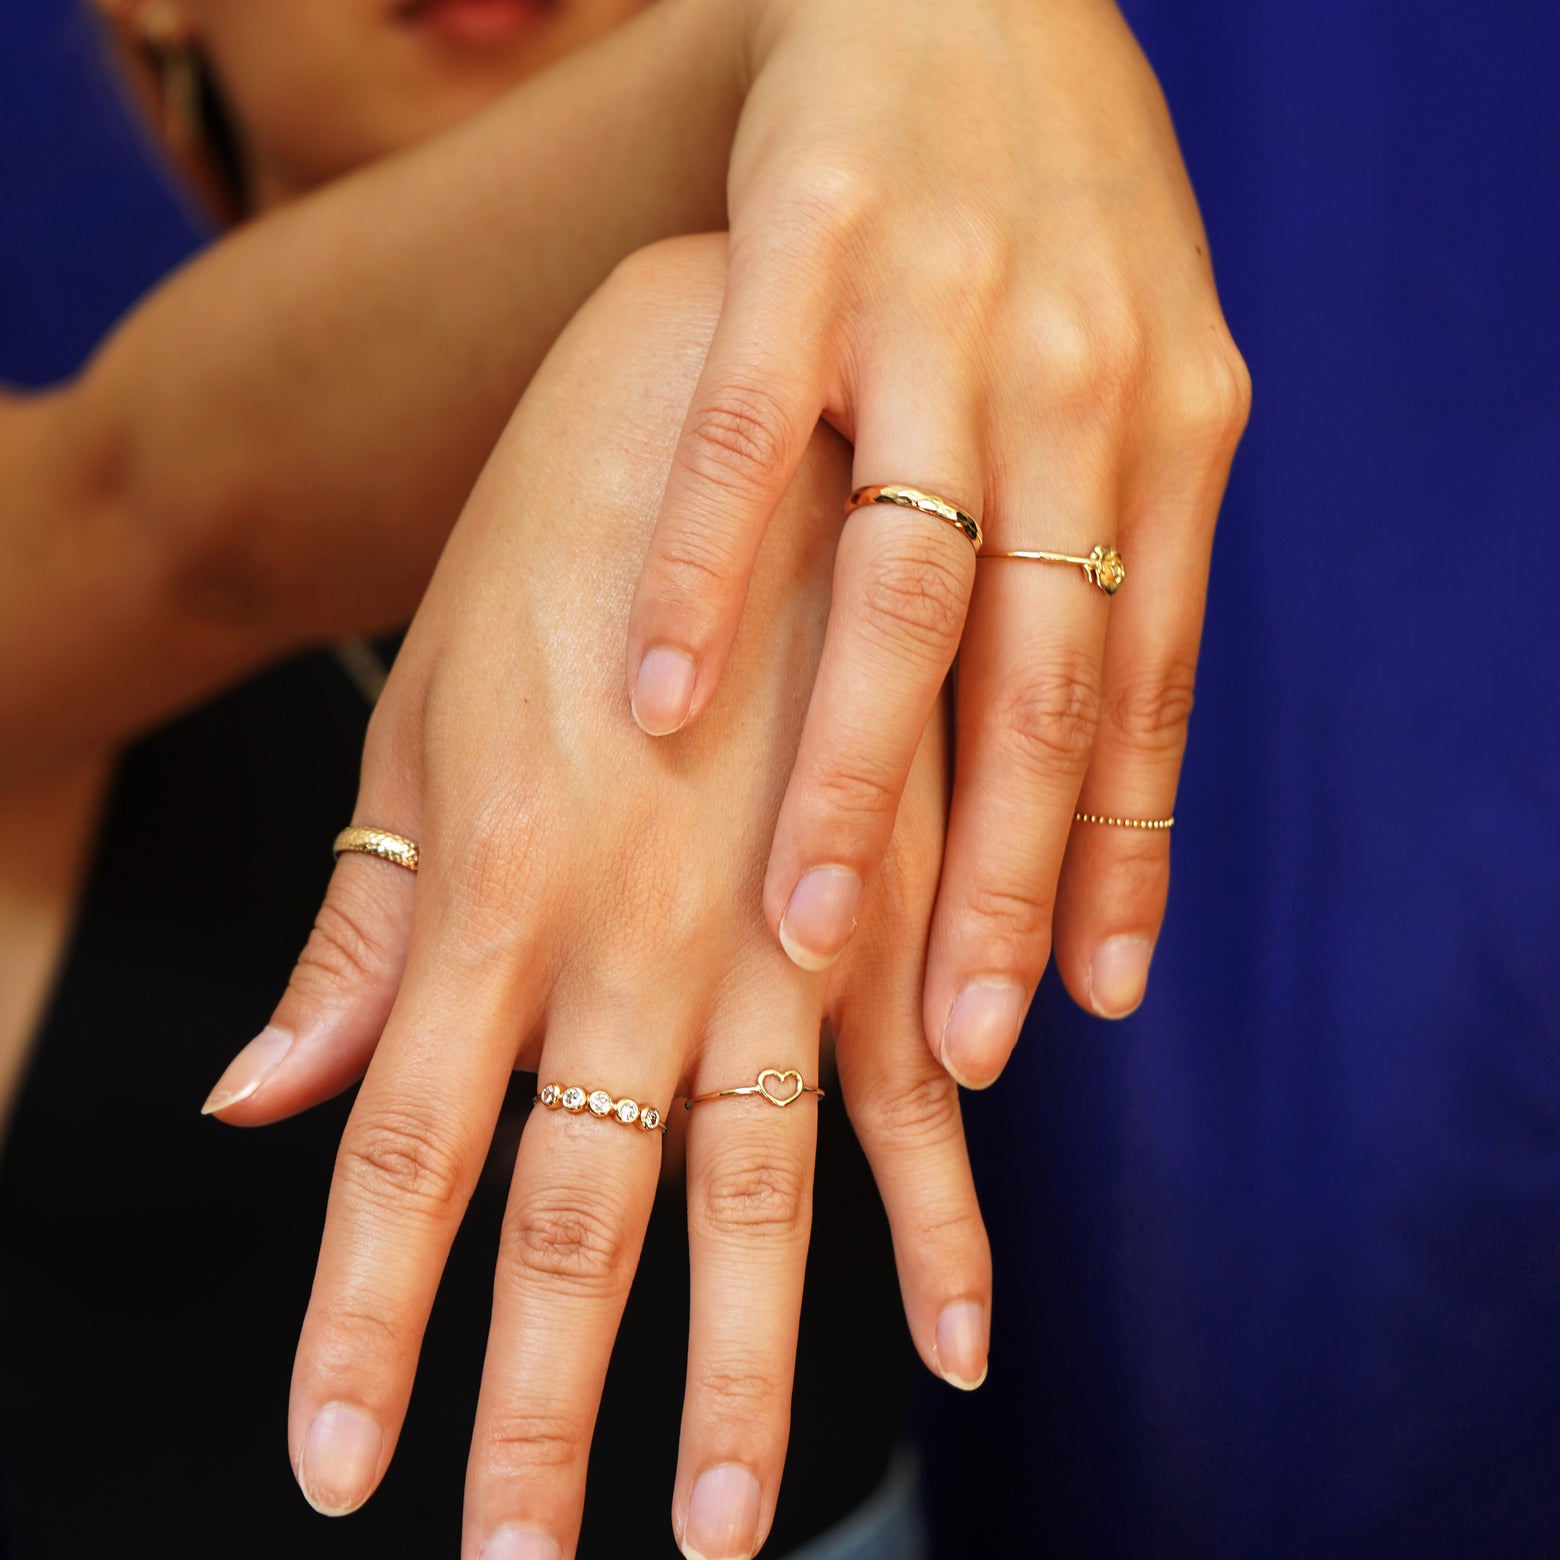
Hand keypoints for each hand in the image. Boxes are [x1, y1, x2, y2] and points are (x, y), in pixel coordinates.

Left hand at [203, 237, 988, 1558]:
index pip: (407, 1151)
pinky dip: (941, 1213)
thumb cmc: (559, 532)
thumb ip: (373, 909)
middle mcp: (639, 929)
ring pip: (758, 1186)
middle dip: (541, 1403)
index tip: (339, 1468)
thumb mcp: (432, 697)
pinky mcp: (899, 882)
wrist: (736, 373)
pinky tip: (962, 1329)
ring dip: (748, 1364)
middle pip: (576, 1208)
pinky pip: (917, 1082)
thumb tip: (261, 1091)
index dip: (365, 1321)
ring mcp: (783, 918)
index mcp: (496, 878)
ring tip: (726, 1526)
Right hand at [625, 0, 1250, 1082]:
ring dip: (858, 767)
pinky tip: (661, 706)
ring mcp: (937, 308)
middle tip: (958, 1041)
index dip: (1113, 858)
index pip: (1142, 688)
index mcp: (1166, 428)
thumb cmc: (1053, 220)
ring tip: (811, 931)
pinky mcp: (801, 240)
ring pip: (903, 575)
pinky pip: (746, 432)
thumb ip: (1121, 577)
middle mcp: (1072, 378)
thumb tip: (1107, 804)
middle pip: (1039, 670)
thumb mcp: (1132, 389)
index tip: (1076, 1009)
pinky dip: (702, 573)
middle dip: (1000, 868)